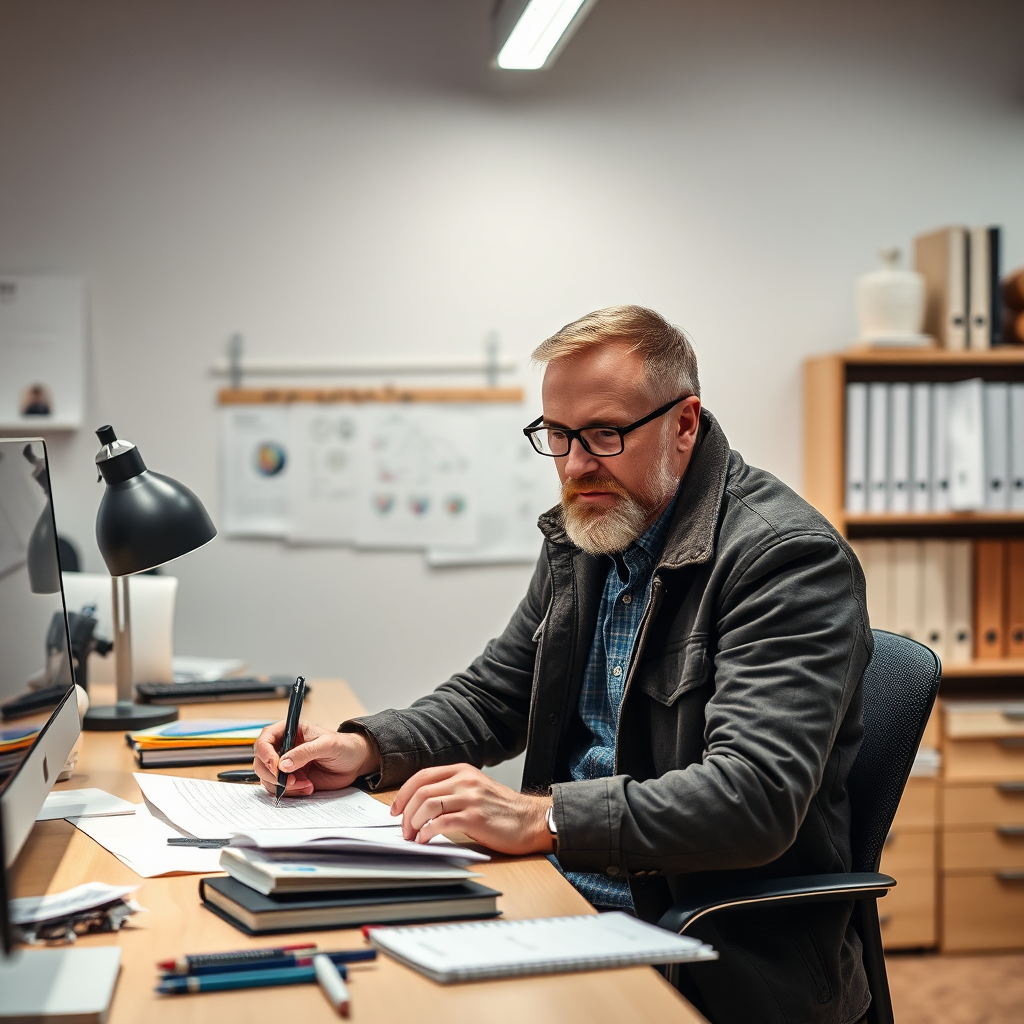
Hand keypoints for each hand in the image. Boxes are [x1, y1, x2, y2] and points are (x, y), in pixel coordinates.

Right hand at [253, 721, 379, 797]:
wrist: (354, 763)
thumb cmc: (343, 746)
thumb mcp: (327, 744)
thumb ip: (305, 752)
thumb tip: (283, 764)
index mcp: (289, 731)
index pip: (265, 739)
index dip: (265, 752)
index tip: (275, 764)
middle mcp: (284, 748)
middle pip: (261, 761)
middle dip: (272, 774)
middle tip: (290, 780)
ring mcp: (286, 766)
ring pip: (268, 778)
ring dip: (284, 785)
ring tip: (305, 784)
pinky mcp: (291, 780)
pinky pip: (280, 789)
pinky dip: (291, 792)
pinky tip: (308, 787)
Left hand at [389, 763, 552, 855]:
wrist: (531, 820)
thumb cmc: (503, 809)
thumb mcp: (476, 789)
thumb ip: (452, 790)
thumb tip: (419, 805)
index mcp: (463, 771)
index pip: (422, 776)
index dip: (404, 794)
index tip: (396, 809)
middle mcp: (465, 781)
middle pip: (421, 791)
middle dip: (405, 812)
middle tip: (404, 829)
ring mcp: (470, 798)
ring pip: (428, 805)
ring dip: (414, 823)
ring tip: (413, 836)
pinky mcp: (475, 818)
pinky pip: (441, 823)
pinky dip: (427, 833)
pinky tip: (426, 840)